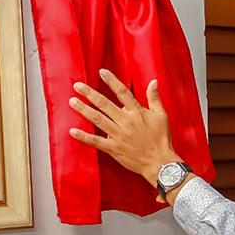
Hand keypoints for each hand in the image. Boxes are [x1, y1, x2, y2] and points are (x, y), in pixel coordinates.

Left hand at [68, 69, 180, 186]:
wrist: (159, 163)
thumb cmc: (161, 139)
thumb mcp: (161, 116)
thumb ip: (154, 98)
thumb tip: (153, 82)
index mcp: (137, 112)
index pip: (122, 92)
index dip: (111, 81)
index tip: (101, 72)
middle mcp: (126, 122)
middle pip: (104, 104)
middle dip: (89, 94)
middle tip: (77, 86)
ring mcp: (118, 135)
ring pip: (98, 119)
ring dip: (83, 110)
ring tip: (72, 101)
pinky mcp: (114, 148)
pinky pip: (96, 141)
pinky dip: (83, 136)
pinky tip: (73, 131)